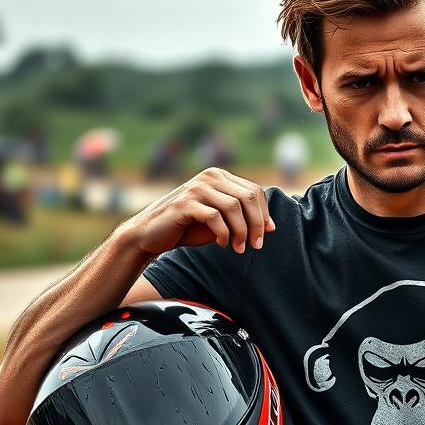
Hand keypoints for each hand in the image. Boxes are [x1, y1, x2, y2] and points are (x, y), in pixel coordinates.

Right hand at [122, 167, 275, 257]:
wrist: (152, 235)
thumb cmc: (189, 228)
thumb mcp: (221, 221)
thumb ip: (242, 218)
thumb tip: (272, 227)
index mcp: (220, 177)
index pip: (254, 191)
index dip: (264, 214)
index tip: (266, 235)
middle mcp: (209, 177)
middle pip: (248, 197)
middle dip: (257, 224)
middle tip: (256, 245)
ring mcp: (196, 188)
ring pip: (234, 207)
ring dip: (241, 232)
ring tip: (239, 248)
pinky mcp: (184, 203)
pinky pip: (215, 217)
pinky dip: (223, 234)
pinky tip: (221, 244)